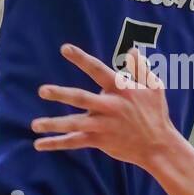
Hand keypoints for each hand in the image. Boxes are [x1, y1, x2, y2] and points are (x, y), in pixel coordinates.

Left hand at [30, 44, 172, 167]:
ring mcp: (103, 125)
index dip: (81, 59)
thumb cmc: (156, 113)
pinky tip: (39, 144)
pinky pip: (75, 142)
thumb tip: (132, 50)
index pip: (98, 70)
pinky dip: (57, 143)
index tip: (64, 48)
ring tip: (35, 124)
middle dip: (61, 94)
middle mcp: (110, 106)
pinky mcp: (99, 141)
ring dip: (54, 124)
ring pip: (75, 123)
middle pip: (81, 98)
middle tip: (42, 90)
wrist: (158, 145)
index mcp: (121, 89)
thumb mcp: (154, 87)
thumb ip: (141, 68)